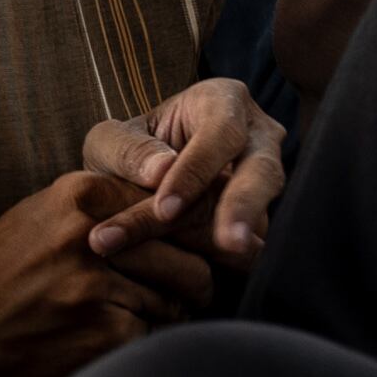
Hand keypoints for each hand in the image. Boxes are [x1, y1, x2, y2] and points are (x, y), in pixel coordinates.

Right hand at [0, 169, 203, 376]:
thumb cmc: (1, 272)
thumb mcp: (41, 216)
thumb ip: (102, 207)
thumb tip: (174, 206)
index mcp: (77, 194)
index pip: (169, 207)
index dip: (191, 234)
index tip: (196, 250)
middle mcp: (88, 234)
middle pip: (186, 258)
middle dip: (192, 281)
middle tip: (191, 294)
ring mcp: (94, 285)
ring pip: (174, 300)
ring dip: (164, 315)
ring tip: (132, 316)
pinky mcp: (101, 331)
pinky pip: (151, 335)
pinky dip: (136, 342)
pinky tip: (105, 338)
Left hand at [80, 76, 283, 268]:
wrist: (135, 180)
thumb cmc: (125, 150)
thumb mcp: (109, 142)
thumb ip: (127, 150)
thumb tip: (162, 171)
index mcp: (221, 101)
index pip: (219, 132)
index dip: (196, 170)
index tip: (165, 208)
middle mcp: (257, 136)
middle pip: (263, 170)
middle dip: (244, 206)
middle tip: (228, 244)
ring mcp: (266, 177)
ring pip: (267, 207)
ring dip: (243, 237)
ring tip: (231, 260)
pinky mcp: (264, 215)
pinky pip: (258, 236)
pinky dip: (236, 256)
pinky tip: (215, 275)